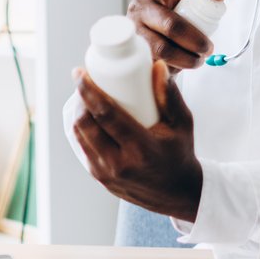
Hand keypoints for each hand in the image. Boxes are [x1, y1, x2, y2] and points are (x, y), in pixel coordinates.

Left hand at [71, 62, 202, 222]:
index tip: (79, 73)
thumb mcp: (182, 124)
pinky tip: (84, 115)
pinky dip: (80, 128)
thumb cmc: (179, 152)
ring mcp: (106, 173)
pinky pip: (82, 146)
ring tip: (83, 95)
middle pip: (85, 123)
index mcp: (141, 149)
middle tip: (82, 81)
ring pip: (79, 135)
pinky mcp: (99, 177)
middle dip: (79, 98)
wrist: (176, 193)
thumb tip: (156, 66)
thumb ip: (171, 96)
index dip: (87, 90)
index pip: (105, 114)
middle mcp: (119, 163)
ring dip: (77, 112)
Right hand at [126, 0, 230, 71]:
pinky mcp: (130, 55)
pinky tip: (179, 69)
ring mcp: (132, 32)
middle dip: (195, 41)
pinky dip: (171, 71)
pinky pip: (153, 67)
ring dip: (185, 59)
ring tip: (197, 60)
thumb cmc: (179, 12)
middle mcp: (140, 10)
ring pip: (161, 51)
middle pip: (170, 26)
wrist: (158, 33)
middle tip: (207, 48)